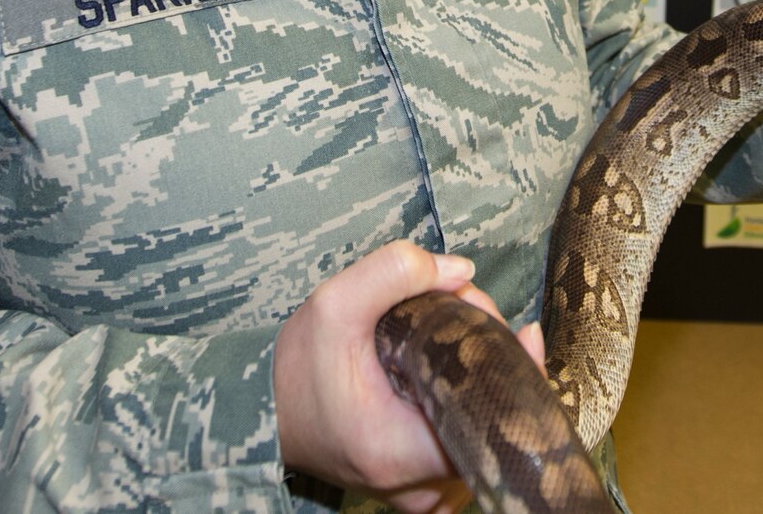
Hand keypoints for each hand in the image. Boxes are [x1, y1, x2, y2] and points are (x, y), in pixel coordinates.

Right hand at [273, 239, 546, 511]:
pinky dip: (467, 399)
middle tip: (457, 306)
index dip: (494, 354)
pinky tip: (444, 365)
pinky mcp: (429, 488)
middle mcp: (422, 489)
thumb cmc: (297, 370)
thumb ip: (393, 274)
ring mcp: (428, 495)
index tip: (474, 313)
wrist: (267, 413)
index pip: (491, 414)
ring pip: (486, 427)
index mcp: (400, 454)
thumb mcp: (334, 305)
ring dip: (478, 373)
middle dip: (486, 351)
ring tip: (445, 333)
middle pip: (493, 416)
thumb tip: (462, 271)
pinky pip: (471, 442)